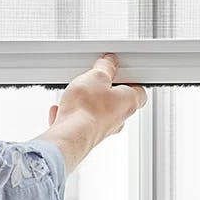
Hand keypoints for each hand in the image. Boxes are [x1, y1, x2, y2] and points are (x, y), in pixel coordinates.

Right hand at [40, 54, 146, 172]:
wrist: (70, 136)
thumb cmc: (87, 110)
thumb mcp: (97, 77)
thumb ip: (105, 67)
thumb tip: (110, 62)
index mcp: (129, 103)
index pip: (139, 91)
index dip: (129, 80)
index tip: (117, 71)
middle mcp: (119, 119)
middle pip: (117, 101)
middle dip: (104, 90)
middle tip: (95, 80)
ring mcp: (103, 129)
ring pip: (97, 112)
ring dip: (86, 103)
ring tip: (75, 94)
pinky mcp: (87, 137)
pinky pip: (79, 122)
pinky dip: (71, 115)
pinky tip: (60, 109)